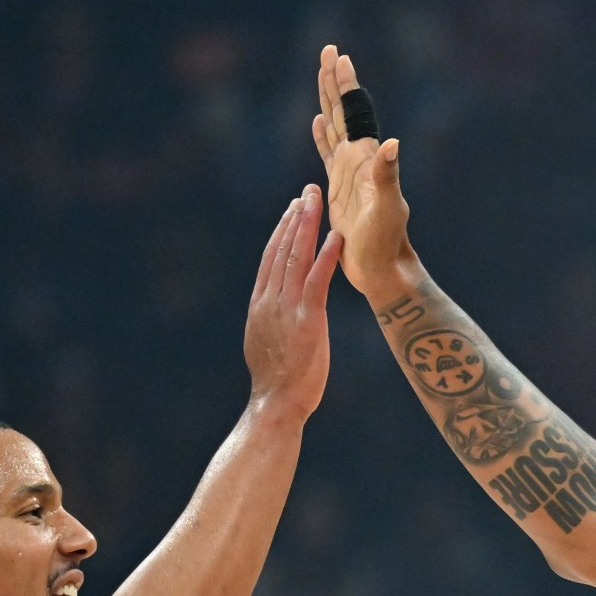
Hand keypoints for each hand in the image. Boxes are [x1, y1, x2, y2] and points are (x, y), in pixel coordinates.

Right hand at [242, 186, 343, 413]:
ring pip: (296, 257)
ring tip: (318, 201)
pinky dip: (326, 256)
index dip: (282, 230)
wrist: (276, 403)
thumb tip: (272, 315)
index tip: (291, 209)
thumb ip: (270, 322)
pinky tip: (335, 236)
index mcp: (260, 304)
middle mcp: (270, 300)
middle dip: (295, 218)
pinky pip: (317, 280)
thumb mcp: (266, 343)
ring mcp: (287, 308)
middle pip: (282, 249)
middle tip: (307, 192)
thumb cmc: (276, 382)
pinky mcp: (308, 319)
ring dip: (308, 226)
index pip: (271, 258)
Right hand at [311, 44, 413, 299]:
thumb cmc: (386, 243)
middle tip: (329, 51)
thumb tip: (391, 144)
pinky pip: (327, 154)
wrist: (382, 269)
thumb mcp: (387, 208)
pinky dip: (322, 136)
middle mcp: (358, 160)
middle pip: (344, 112)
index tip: (340, 56)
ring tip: (322, 75)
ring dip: (327, 102)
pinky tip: (317, 122)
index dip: (346, 85)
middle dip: (335, 82)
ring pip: (335, 127)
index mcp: (367, 158)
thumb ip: (387, 175)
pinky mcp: (339, 189)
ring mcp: (348, 173)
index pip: (355, 112)